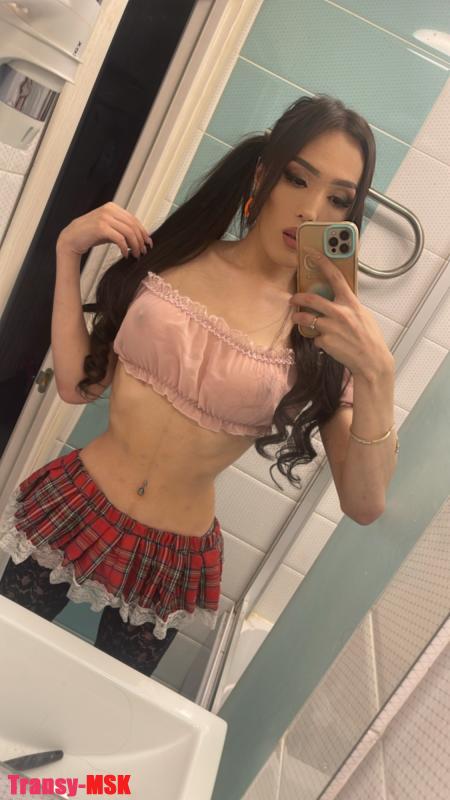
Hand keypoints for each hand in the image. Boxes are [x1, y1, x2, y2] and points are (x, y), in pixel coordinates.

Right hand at [56, 201, 152, 259]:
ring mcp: (105, 218)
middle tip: (143, 252)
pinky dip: (125, 248)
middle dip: (140, 240)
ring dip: (135, 245)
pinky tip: (125, 254)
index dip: (143, 232)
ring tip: (136, 255)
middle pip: (133, 225)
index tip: (148, 243)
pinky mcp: (101, 227)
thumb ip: (122, 229)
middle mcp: (109, 210)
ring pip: (128, 232)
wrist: (72, 238)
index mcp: (113, 207)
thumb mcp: (109, 228)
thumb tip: (140, 239)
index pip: (134, 219)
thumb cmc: (90, 234)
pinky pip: (120, 239)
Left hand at [288, 246, 392, 377]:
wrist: (371, 361)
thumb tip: (338, 300)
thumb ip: (349, 306)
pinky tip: (327, 344)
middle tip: (293, 298)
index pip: (335, 277)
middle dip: (299, 298)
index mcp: (351, 303)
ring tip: (297, 318)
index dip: (322, 263)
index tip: (311, 254)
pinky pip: (316, 338)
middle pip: (312, 299)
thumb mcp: (363, 316)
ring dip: (299, 318)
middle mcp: (340, 313)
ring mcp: (331, 328)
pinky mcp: (324, 341)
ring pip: (307, 319)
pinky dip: (319, 340)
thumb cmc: (370, 339)